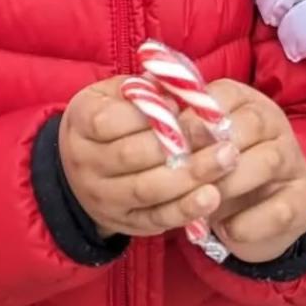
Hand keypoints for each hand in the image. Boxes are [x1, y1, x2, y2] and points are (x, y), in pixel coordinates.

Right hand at [59, 78, 238, 239]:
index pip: (109, 120)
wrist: (80, 171)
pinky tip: (212, 197)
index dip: (147, 114)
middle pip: (131, 156)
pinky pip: (156, 218)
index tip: (180, 106)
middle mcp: (85, 161)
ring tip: (226, 162)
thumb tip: (181, 84)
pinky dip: (186, 210)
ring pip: (147, 189)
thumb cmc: (108, 121)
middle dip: (179, 145)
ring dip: (189, 177)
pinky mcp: (123, 221)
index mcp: (80, 122)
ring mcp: (102, 195)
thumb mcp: (113, 96)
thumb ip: (144, 89)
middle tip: (221, 136)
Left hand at [185, 80, 305, 263]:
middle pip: (251, 124)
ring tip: (203, 201)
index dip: (197, 115)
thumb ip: (174, 119)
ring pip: (266, 161)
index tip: (173, 134)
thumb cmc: (213, 167)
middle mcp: (274, 125)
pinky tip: (225, 230)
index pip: (225, 95)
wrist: (258, 210)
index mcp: (245, 101)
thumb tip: (139, 90)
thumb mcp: (195, 142)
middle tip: (184, 170)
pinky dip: (249, 222)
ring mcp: (292, 162)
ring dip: (229, 184)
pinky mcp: (302, 202)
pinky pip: (280, 209)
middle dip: (212, 148)